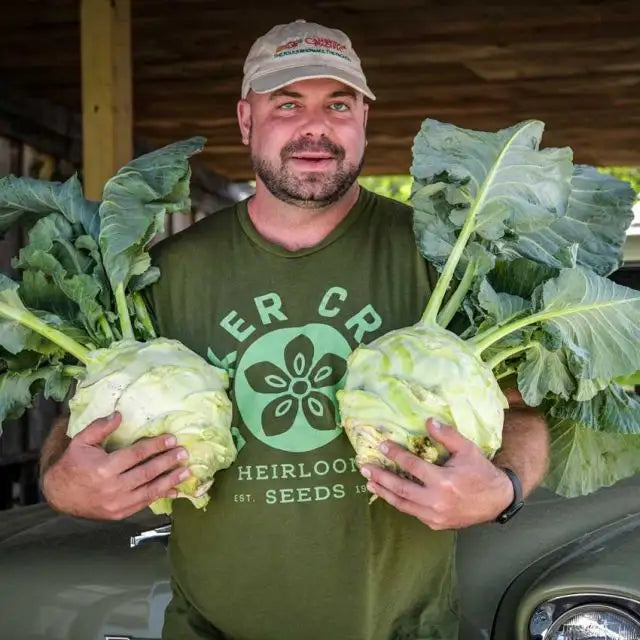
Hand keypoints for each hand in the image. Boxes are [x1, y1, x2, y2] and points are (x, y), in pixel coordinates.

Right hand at [42, 412, 189, 519]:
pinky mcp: (119, 514)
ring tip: (186, 471)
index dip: (156, 446)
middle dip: (167, 462)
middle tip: (184, 453)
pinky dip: (161, 496)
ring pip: (149, 490)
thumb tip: (119, 415)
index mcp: (104, 468)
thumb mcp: (81, 441)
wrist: (58, 495)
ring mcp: (117, 503)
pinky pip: (144, 504)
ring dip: (170, 480)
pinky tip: (175, 490)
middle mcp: (112, 487)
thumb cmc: (72, 465)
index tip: (172, 439)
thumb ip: (100, 427)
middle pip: (147, 472)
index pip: (136, 454)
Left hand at [361, 419, 512, 529]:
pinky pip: (412, 512)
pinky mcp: (435, 524)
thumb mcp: (467, 449)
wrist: (497, 501)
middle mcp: (436, 501)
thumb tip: (428, 421)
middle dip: (380, 476)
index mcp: (443, 481)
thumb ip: (447, 435)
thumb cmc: (480, 472)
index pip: (412, 466)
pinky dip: (398, 503)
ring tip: (369, 482)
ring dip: (383, 492)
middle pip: (400, 488)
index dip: (395, 454)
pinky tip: (388, 494)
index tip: (382, 446)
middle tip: (364, 467)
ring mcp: (435, 516)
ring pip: (402, 504)